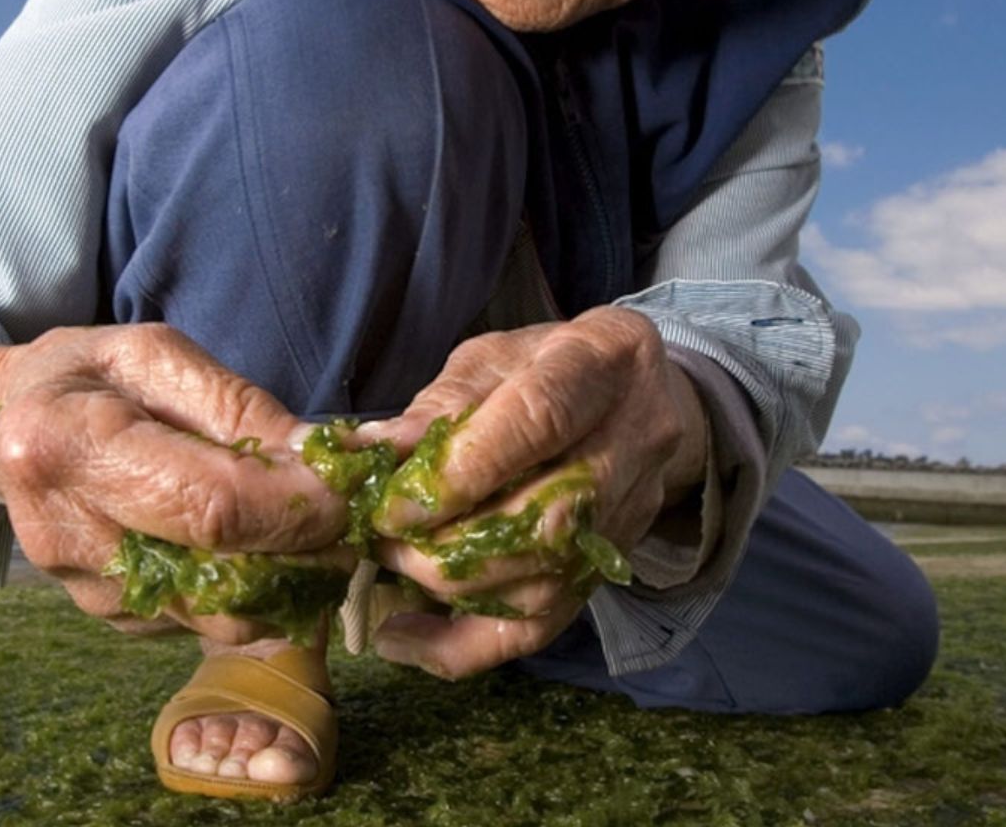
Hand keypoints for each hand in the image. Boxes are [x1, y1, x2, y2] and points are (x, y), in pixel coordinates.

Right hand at [0, 324, 349, 642]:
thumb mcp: (155, 355)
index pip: (209, 506)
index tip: (350, 490)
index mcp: (67, 446)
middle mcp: (66, 535)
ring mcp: (84, 591)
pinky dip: (246, 589)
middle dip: (304, 554)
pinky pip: (204, 620)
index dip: (296, 507)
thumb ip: (238, 406)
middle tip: (346, 516)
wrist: (3, 429)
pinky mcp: (109, 620)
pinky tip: (249, 542)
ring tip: (304, 525)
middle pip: (222, 579)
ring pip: (222, 616)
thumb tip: (325, 459)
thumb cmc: (87, 377)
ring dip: (284, 580)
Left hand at [365, 307, 709, 677]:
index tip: (391, 504)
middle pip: (544, 519)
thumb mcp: (492, 359)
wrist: (636, 397)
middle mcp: (632, 444)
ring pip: (542, 583)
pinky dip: (462, 646)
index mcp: (602, 361)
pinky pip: (540, 628)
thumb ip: (438, 406)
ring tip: (390, 566)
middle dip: (446, 543)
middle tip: (379, 536)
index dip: (460, 472)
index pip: (537, 422)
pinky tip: (402, 637)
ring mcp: (628, 515)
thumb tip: (369, 455)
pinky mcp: (607, 569)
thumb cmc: (547, 367)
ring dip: (448, 588)